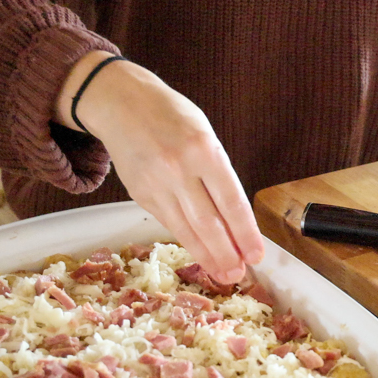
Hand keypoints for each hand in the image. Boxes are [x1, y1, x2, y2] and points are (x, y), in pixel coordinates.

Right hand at [57, 52, 263, 284]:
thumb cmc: (171, 116)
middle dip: (226, 253)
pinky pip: (169, 223)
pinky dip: (187, 240)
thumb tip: (235, 218)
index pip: (231, 201)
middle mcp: (178, 169)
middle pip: (208, 223)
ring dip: (207, 255)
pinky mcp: (139, 194)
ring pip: (186, 229)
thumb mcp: (205, 134)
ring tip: (223, 274)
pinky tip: (200, 253)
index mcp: (203, 150)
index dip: (245, 233)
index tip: (256, 254)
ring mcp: (156, 183)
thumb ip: (218, 173)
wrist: (122, 103)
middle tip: (239, 274)